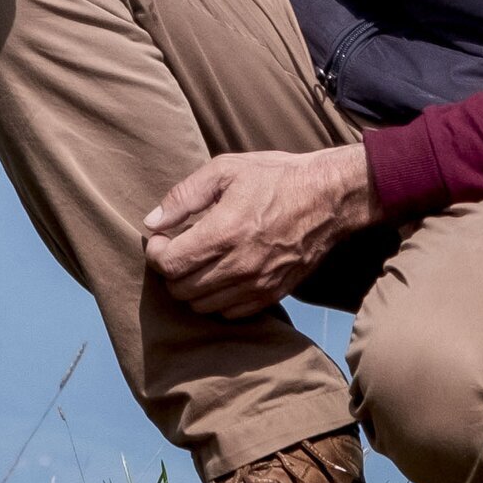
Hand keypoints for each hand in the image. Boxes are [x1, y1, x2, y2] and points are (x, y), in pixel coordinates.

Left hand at [144, 148, 375, 318]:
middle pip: (182, 290)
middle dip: (170, 271)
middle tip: (178, 249)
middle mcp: (239, 265)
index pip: (170, 265)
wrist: (329, 197)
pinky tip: (221, 275)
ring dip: (192, 287)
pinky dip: (218, 299)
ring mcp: (258, 284)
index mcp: (223, 233)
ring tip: (199, 262)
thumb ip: (183, 197)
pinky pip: (231, 313)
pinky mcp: (274, 294)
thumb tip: (152, 221)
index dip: (156, 253)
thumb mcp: (224, 170)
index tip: (163, 239)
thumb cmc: (276, 177)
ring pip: (203, 306)